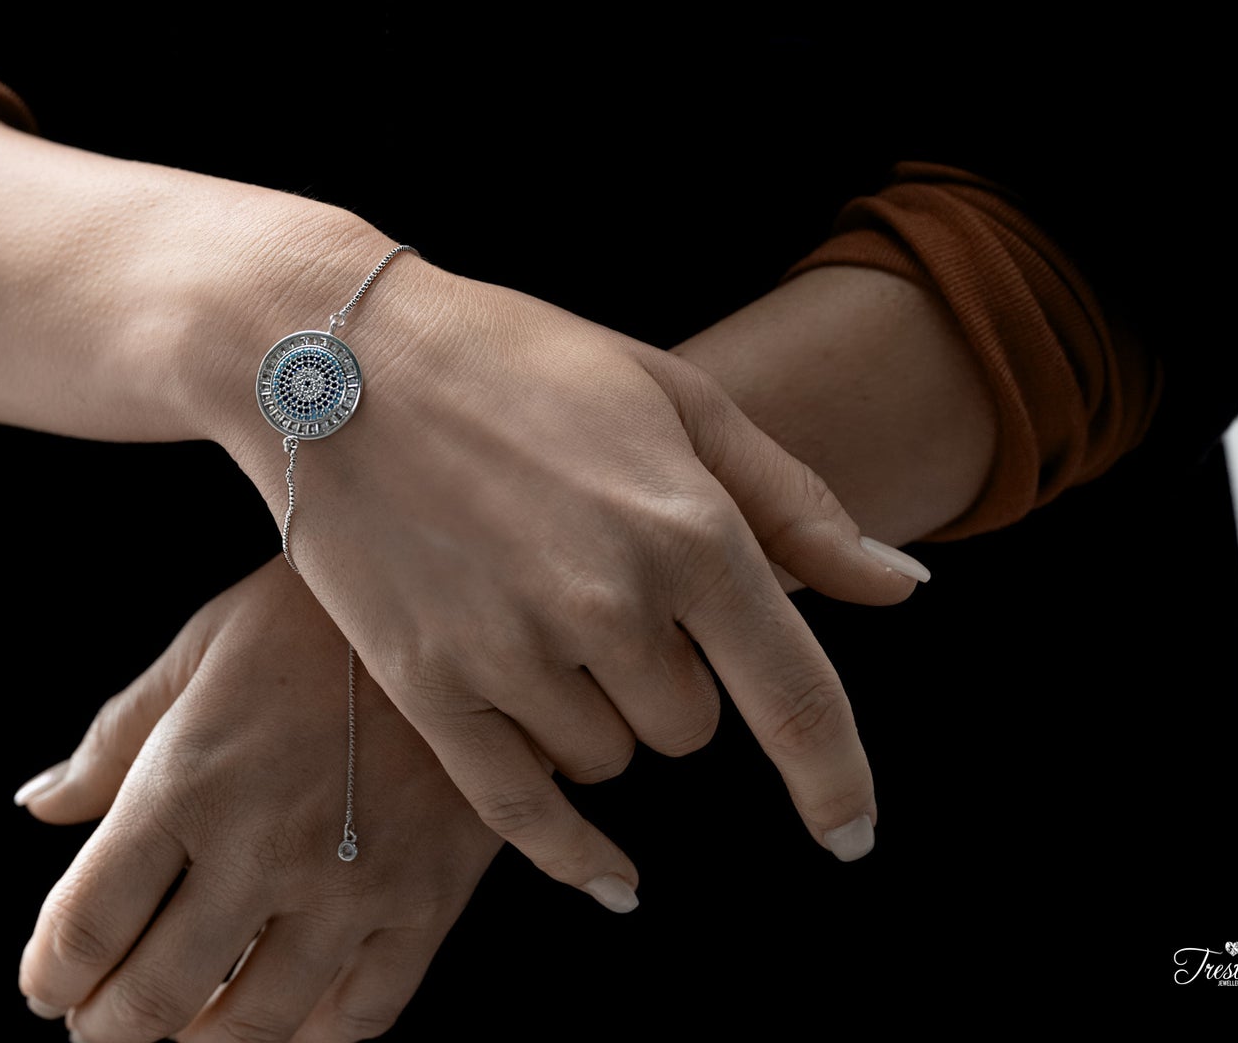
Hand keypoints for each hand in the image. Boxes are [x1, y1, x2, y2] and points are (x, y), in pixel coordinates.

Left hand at [16, 560, 502, 1042]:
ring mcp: (353, 885)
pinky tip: (283, 1020)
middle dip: (105, 1031)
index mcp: (189, 782)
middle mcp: (263, 848)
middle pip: (153, 998)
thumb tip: (41, 805)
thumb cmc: (315, 615)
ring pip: (255, 1027)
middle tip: (96, 1025)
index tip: (46, 988)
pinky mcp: (428, 903)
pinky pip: (359, 1017)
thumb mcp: (200, 652)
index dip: (49, 977)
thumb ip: (113, 741)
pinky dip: (308, 1039)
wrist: (466, 598)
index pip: (86, 927)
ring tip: (181, 1031)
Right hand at [212, 249, 929, 908]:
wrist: (332, 355)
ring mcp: (513, 651)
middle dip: (672, 680)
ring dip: (598, 715)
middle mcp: (611, 603)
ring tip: (537, 618)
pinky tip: (616, 882)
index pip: (796, 698)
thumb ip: (797, 507)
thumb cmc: (519, 361)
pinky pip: (525, 809)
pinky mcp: (429, 684)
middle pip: (690, 726)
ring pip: (609, 758)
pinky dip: (575, 852)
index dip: (837, 781)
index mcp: (689, 527)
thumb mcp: (678, 400)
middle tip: (608, 595)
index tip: (851, 835)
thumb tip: (905, 590)